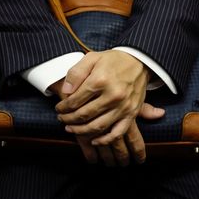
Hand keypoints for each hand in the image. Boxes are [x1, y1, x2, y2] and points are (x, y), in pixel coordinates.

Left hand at [49, 58, 164, 165]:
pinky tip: (93, 141)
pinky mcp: (131, 114)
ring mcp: (123, 107)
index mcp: (100, 80)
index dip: (63, 107)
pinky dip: (104, 140)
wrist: (140, 62)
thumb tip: (66, 92)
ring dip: (81, 131)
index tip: (58, 108)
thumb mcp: (92, 58)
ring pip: (97, 126)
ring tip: (70, 129)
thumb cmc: (113, 61)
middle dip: (68, 119)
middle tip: (61, 119)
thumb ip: (76, 73)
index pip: (75, 101)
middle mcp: (113, 95)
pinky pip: (117, 133)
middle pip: (84, 115)